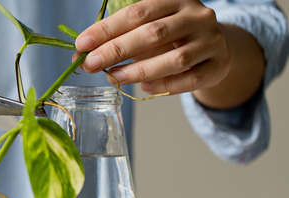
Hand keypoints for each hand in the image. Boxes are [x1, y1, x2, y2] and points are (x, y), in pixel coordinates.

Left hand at [75, 0, 231, 97]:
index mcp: (175, 0)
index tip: (82, 43)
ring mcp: (211, 41)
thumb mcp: (145, 31)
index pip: (137, 12)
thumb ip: (116, 40)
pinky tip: (145, 89)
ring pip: (175, 59)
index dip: (107, 28)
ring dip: (139, 71)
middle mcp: (196, 16)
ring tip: (114, 77)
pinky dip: (166, 86)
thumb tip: (80, 55)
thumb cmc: (172, 38)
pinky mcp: (218, 65)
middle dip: (118, 49)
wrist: (214, 49)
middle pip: (154, 33)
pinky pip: (190, 79)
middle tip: (91, 63)